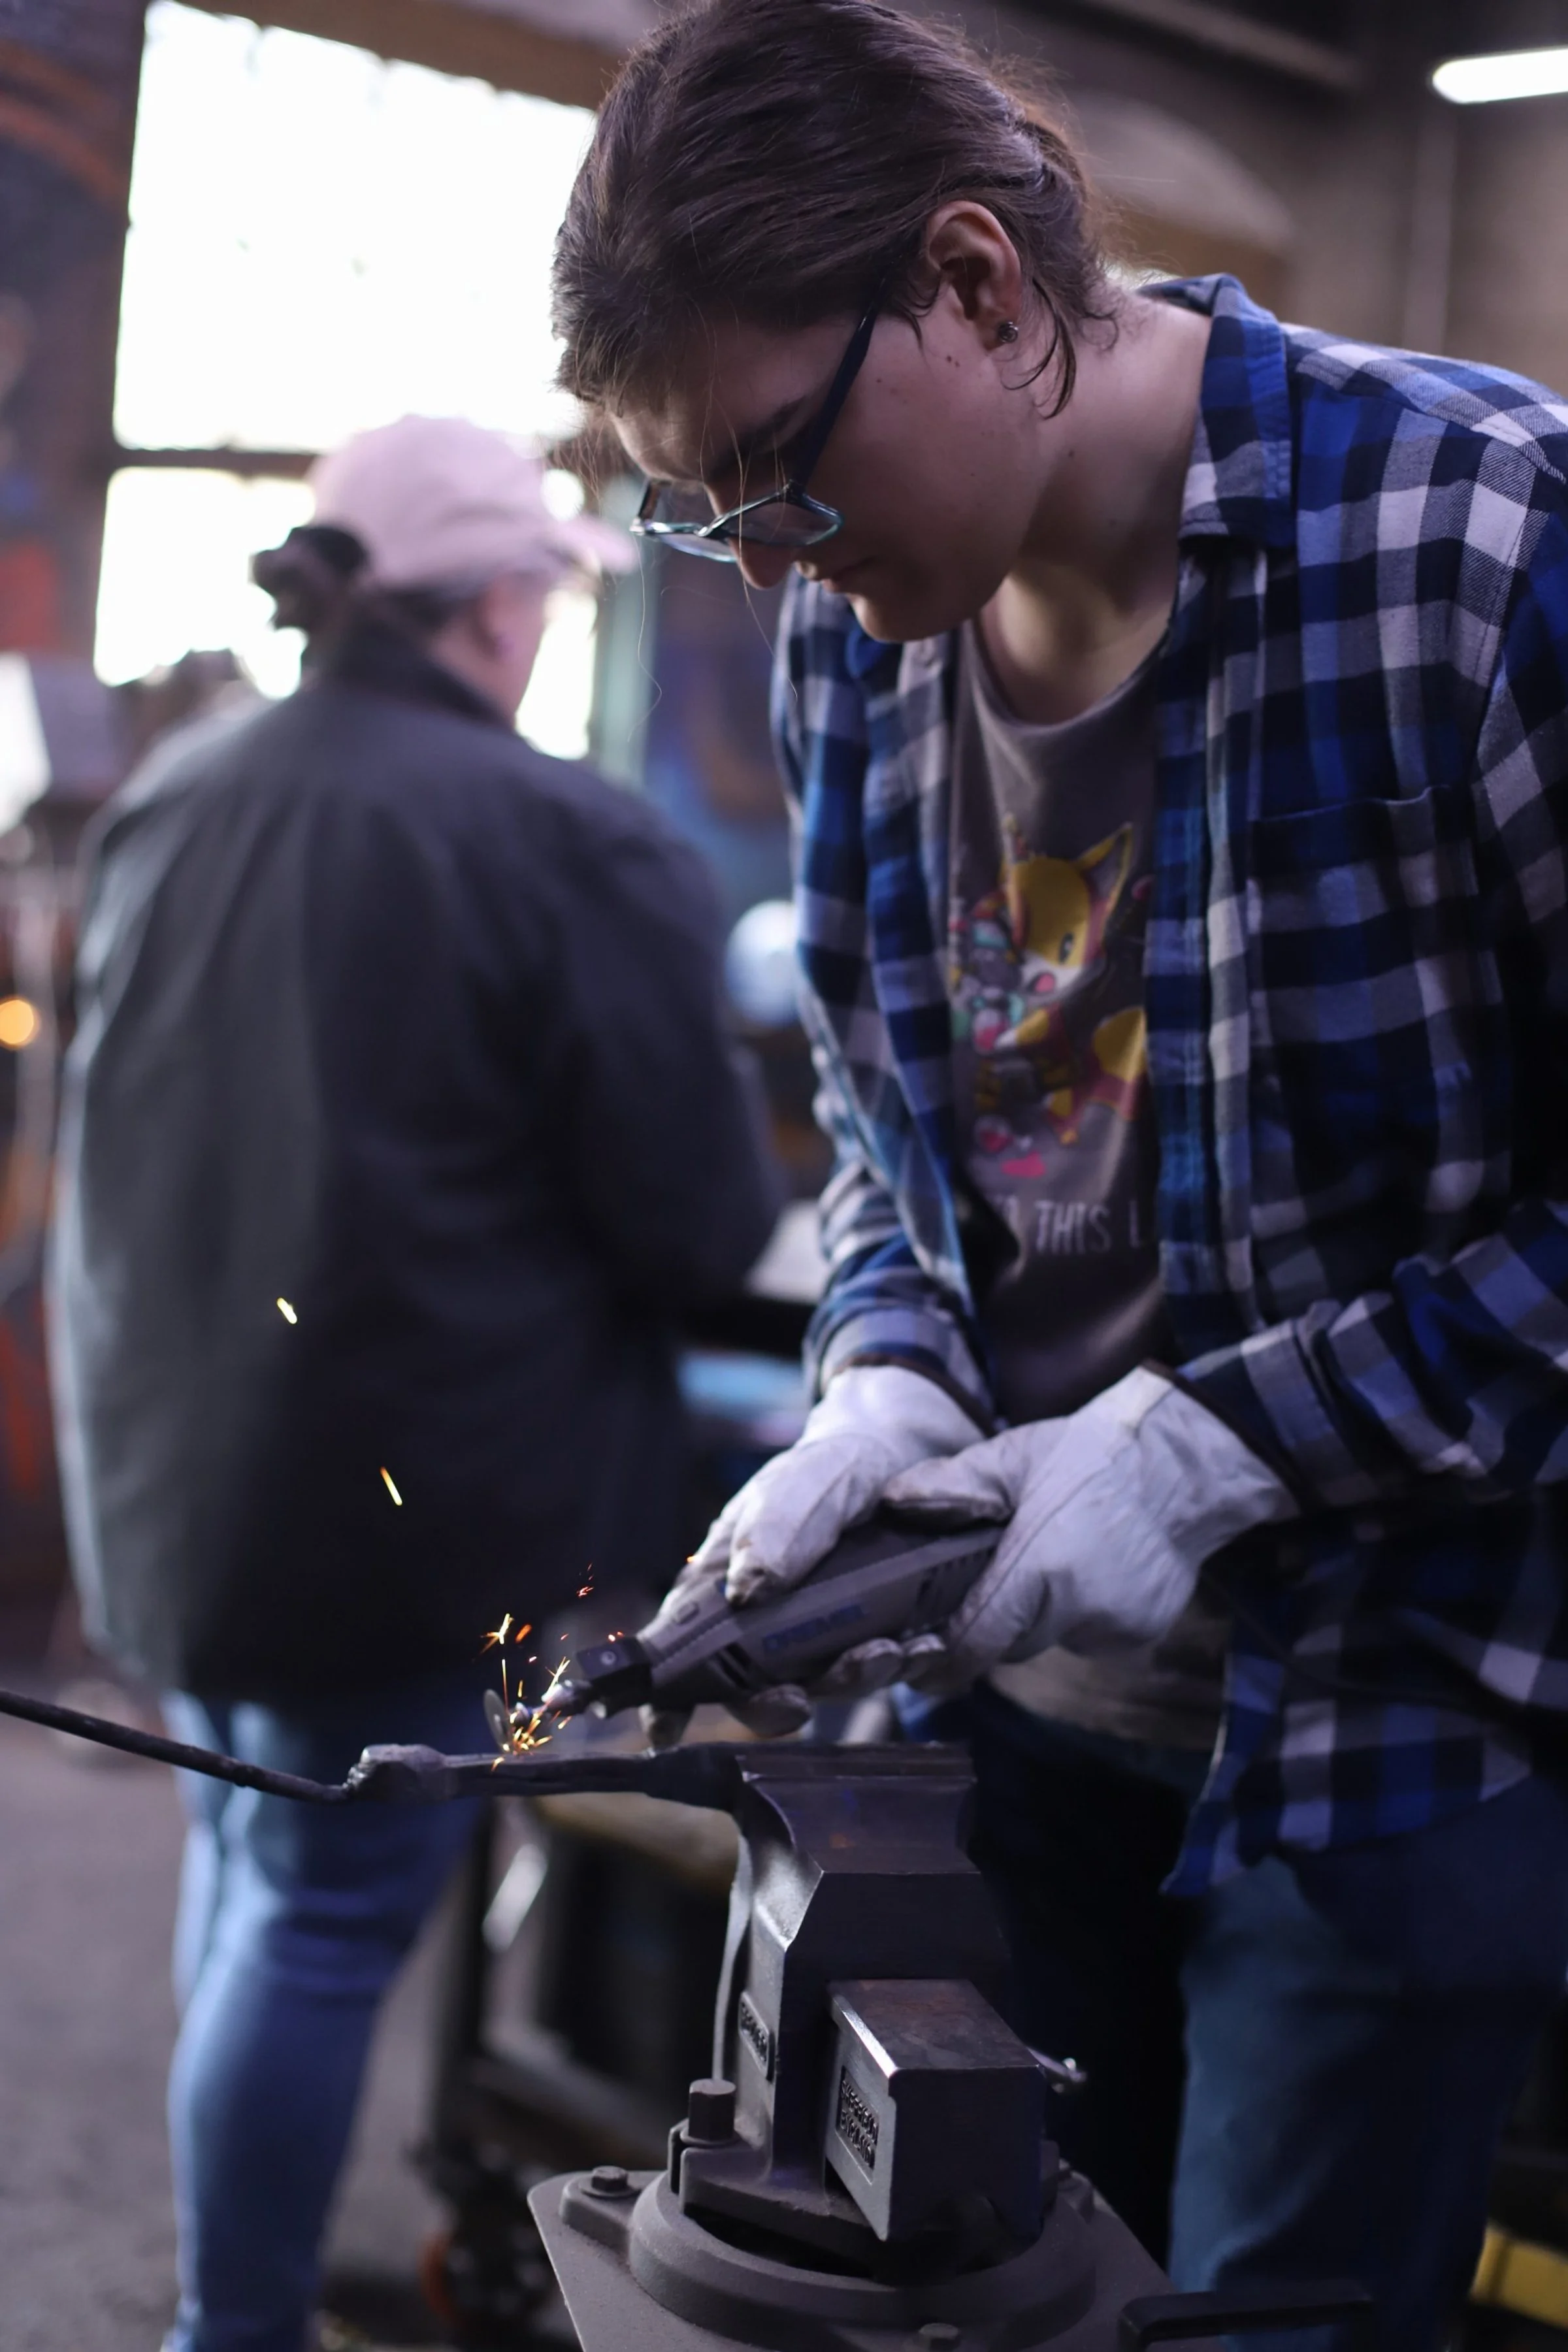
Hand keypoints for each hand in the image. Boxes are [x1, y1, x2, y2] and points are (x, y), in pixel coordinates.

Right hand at [641, 1364, 980, 1745]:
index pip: (677, 1650)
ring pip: (823, 1687)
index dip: (662, 1698)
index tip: (664, 1731)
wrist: (900, 1464)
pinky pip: (880, 1672)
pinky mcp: (876, 1645)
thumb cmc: (830, 1473)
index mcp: (724, 1587)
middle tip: (799, 1701)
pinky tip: (925, 1645)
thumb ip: (777, 1524)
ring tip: (887, 1652)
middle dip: (772, 1706)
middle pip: (751, 1691)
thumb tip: (748, 1590)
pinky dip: (901, 1665)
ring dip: (850, 1680)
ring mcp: (823, 1642)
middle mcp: (766, 1628)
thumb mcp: (804, 1480)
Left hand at [877, 1366, 1294, 1693]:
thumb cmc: (1093, 1453)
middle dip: (990, 1625)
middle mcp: (1079, 1609)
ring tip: (1048, 1558)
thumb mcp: (1015, 1457)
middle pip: (1009, 1644)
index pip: (976, 1642)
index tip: (917, 1664)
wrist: (1187, 1464)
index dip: (942, 1660)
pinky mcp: (1141, 1632)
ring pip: (1050, 1639)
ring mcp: (1115, 1626)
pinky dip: (1078, 1614)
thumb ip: (951, 1485)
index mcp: (1040, 1567)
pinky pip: (1089, 1635)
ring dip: (1037, 1616)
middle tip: (985, 1582)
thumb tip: (892, 1501)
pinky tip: (1089, 1568)